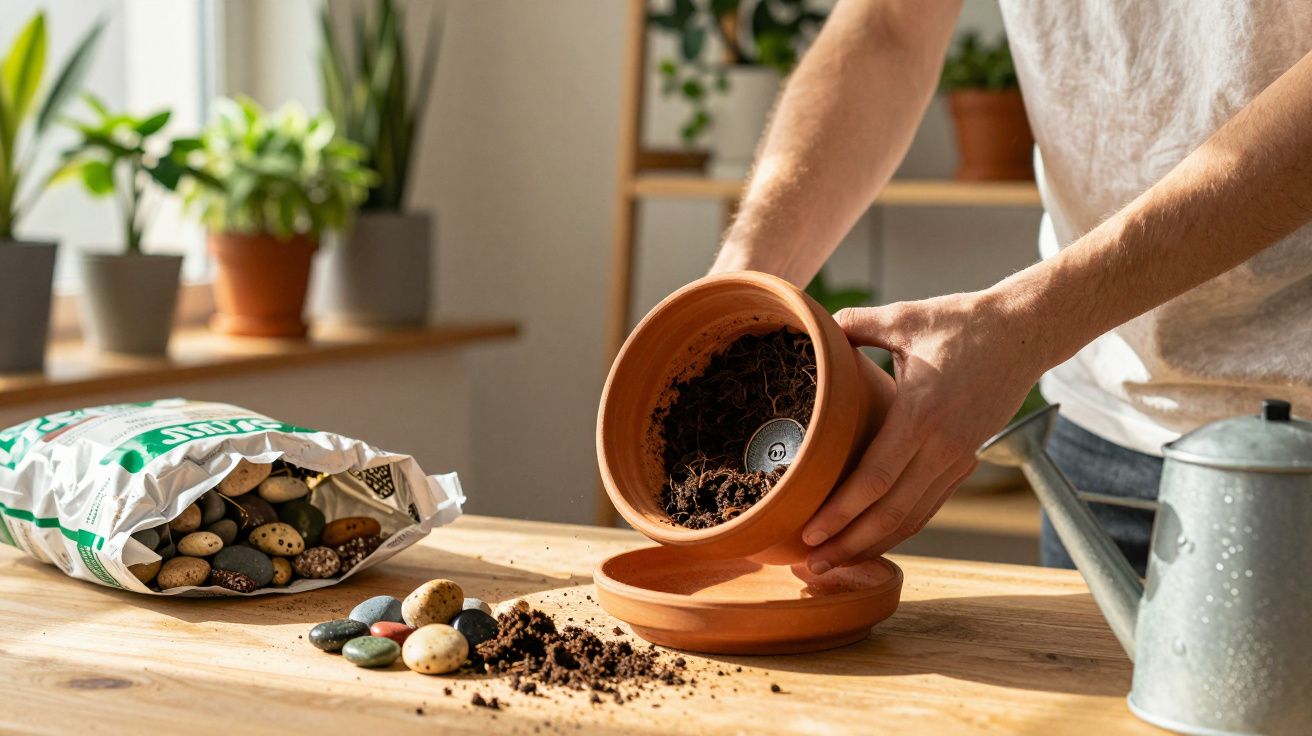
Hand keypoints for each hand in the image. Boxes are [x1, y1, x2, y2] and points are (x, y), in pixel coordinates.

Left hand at [802, 290, 1048, 573]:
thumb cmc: (962, 321)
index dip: (841, 511)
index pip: (875, 478)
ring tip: (835, 561)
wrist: (1024, 331)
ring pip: (912, 517)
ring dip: (873, 544)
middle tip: (813, 565)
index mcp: (920, 414)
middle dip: (849, 544)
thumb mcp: (905, 317)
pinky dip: (900, 528)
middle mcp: (942, 445)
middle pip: (891, 512)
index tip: (810, 531)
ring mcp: (958, 456)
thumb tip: (817, 326)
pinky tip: (872, 539)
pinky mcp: (966, 459)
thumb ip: (856, 324)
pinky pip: (929, 504)